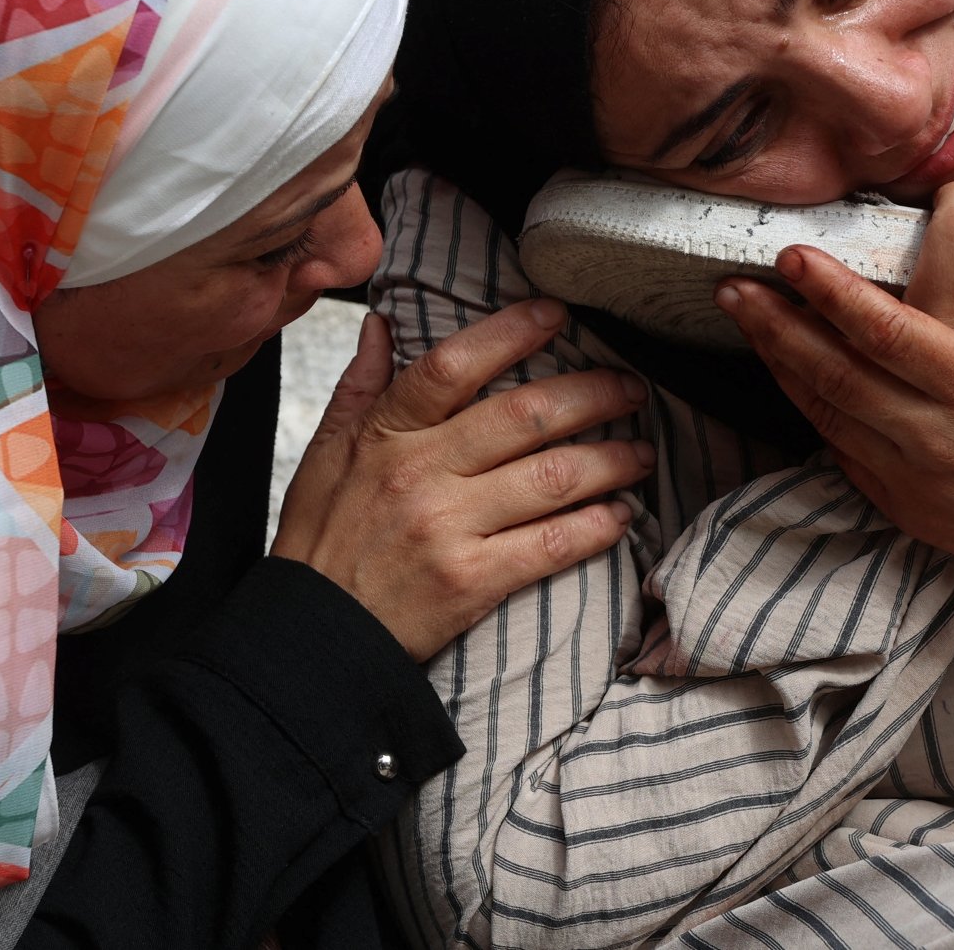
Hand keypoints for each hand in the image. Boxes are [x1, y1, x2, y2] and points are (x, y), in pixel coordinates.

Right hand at [271, 299, 650, 660]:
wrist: (313, 638)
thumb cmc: (321, 540)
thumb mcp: (323, 452)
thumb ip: (360, 383)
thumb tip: (382, 322)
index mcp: (386, 433)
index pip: (454, 366)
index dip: (510, 333)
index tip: (556, 314)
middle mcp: (421, 472)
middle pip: (524, 417)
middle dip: (592, 395)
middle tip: (630, 388)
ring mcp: (449, 527)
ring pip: (551, 477)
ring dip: (609, 460)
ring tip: (641, 452)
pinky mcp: (471, 581)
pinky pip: (551, 545)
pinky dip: (596, 527)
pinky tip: (620, 515)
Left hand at [715, 197, 953, 625]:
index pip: (887, 333)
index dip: (832, 293)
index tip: (789, 256)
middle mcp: (936, 436)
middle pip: (835, 372)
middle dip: (777, 326)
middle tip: (731, 285)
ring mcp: (912, 476)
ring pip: (826, 411)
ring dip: (778, 362)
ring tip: (743, 318)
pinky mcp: (901, 503)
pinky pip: (838, 448)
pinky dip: (805, 406)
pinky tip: (783, 372)